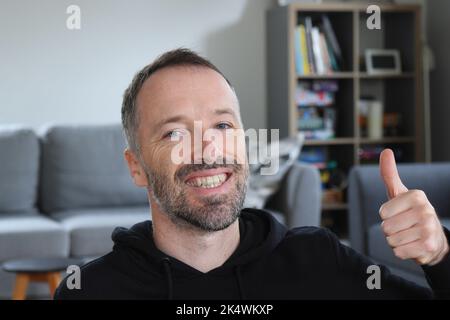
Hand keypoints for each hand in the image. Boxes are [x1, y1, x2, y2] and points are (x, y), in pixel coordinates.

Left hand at [379, 149, 448, 265]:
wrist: (433, 239)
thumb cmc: (410, 213)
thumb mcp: (399, 193)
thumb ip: (389, 174)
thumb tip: (386, 151)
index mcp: (416, 196)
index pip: (383, 212)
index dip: (386, 216)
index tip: (398, 213)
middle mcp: (425, 210)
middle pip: (386, 227)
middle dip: (389, 230)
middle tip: (403, 227)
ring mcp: (428, 229)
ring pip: (391, 240)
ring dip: (395, 241)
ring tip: (408, 235)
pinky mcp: (428, 247)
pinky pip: (398, 252)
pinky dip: (401, 251)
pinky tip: (412, 246)